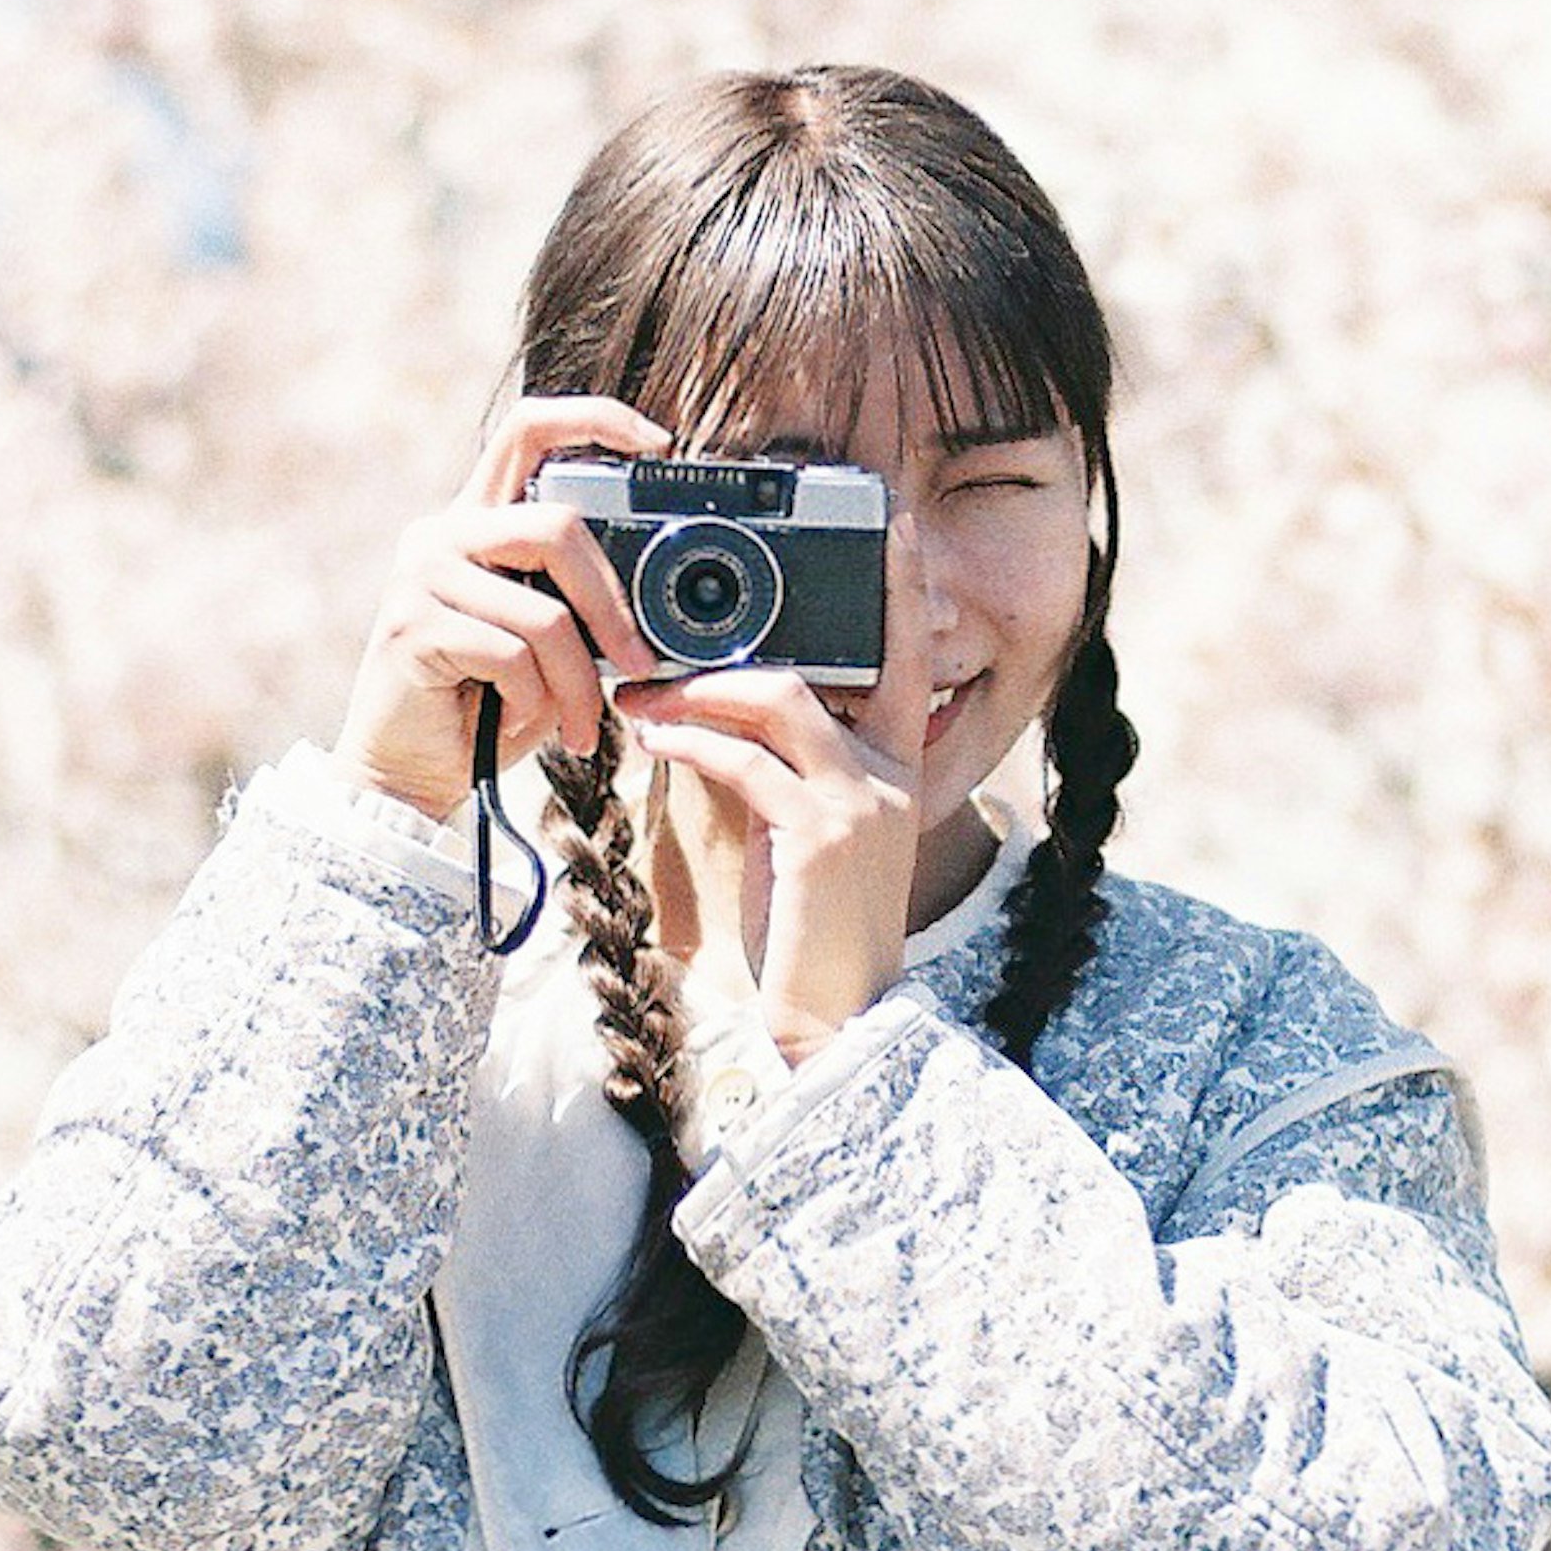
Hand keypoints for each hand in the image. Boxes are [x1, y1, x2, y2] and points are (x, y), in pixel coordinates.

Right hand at [334, 397, 667, 821]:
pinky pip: (512, 658)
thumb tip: (660, 591)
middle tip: (637, 664)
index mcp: (478, 519)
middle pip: (557, 527)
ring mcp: (422, 576)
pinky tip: (522, 722)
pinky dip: (535, 701)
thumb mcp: (546, 641)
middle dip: (611, 606)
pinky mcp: (412, 627)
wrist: (408, 772)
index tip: (658, 442)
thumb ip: (578, 598)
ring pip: (544, 613)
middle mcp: (443, 532)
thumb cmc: (489, 707)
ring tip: (582, 726)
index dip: (596, 419)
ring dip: (578, 682)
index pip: (531, 428)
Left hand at [614, 519, 935, 1065]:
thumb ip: (781, 769)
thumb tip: (713, 715)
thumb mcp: (801, 836)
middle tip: (683, 623)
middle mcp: (895, 773)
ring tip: (641, 696)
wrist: (833, 1026)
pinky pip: (747, 760)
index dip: (902, 587)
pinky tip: (650, 741)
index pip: (909, 658)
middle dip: (767, 630)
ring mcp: (866, 802)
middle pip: (843, 661)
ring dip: (701, 690)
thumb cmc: (808, 931)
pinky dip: (691, 741)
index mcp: (898, 769)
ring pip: (785, 699)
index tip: (888, 525)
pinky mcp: (825, 834)